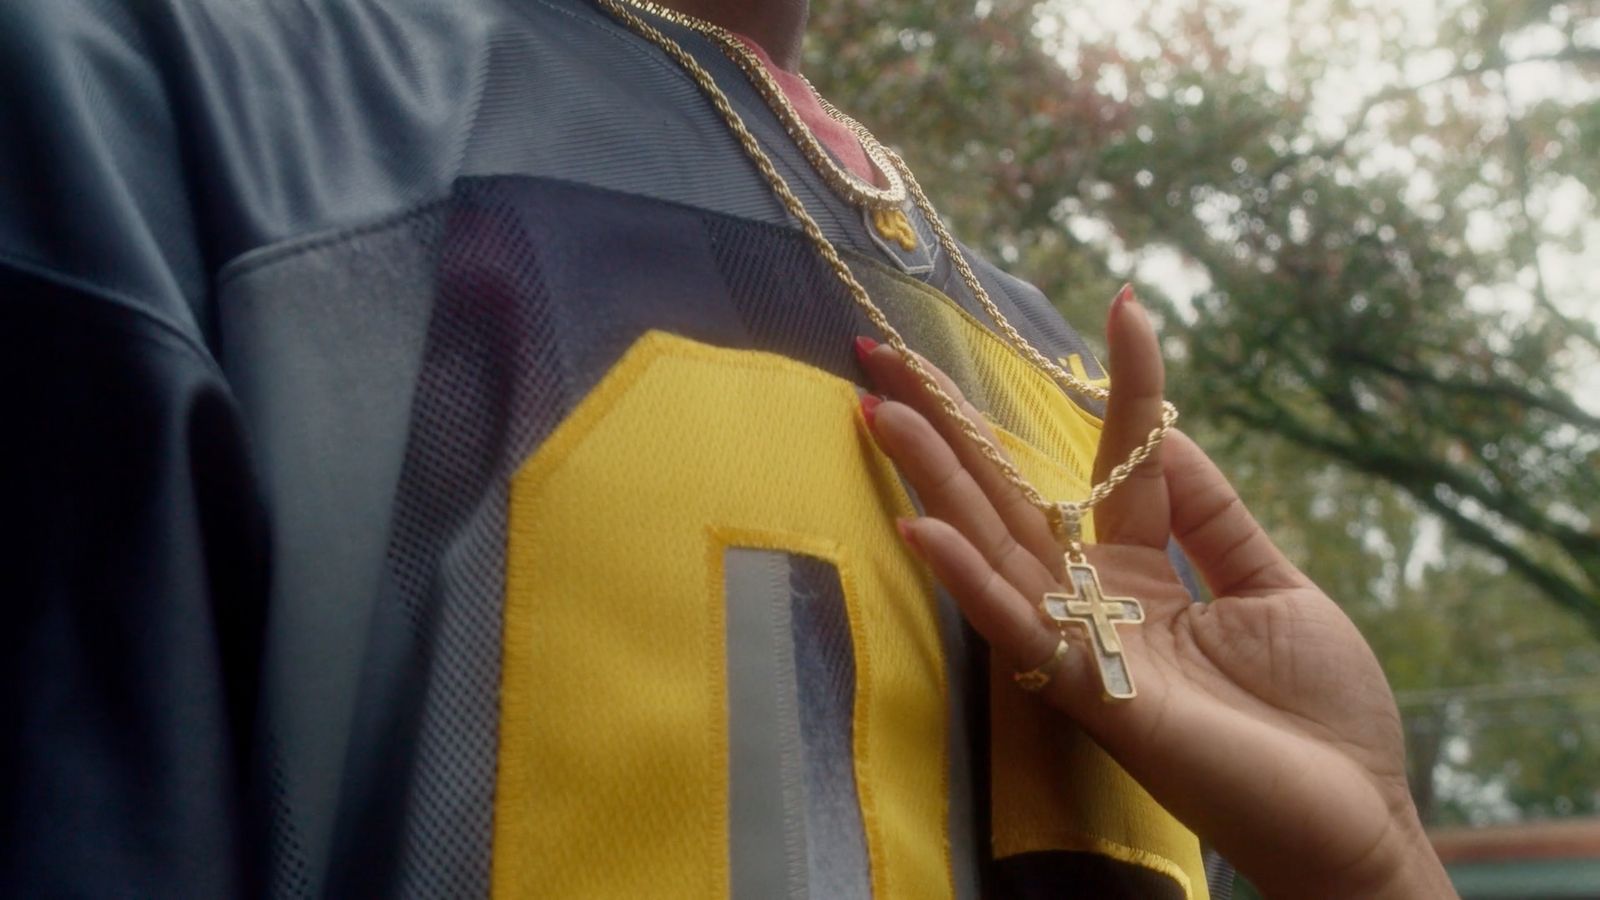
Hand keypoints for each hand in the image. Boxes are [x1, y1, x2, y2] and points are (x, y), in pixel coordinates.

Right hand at [855, 291, 1455, 898]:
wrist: (1353, 815)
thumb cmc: (1321, 714)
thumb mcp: (1276, 587)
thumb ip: (1215, 516)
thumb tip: (1165, 433)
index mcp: (1150, 572)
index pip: (1120, 461)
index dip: (1124, 387)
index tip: (1127, 304)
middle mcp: (1102, 602)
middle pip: (1015, 502)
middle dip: (953, 433)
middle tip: (889, 360)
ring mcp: (1090, 647)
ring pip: (997, 551)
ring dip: (935, 483)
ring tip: (881, 412)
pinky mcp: (1095, 697)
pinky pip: (1021, 633)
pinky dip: (970, 582)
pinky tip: (920, 528)